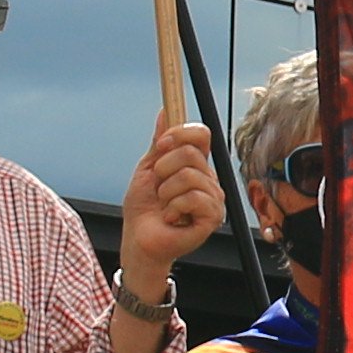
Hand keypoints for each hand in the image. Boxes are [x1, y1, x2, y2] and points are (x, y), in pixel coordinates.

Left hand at [120, 117, 221, 281]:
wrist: (139, 239)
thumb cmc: (144, 209)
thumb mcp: (148, 169)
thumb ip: (158, 142)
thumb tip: (165, 112)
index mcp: (196, 165)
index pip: (201, 134)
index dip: (180, 133)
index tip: (160, 146)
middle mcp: (209, 179)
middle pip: (191, 153)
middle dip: (163, 169)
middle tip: (159, 188)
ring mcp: (213, 198)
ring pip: (189, 176)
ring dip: (166, 192)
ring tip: (165, 206)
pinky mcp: (212, 217)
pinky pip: (193, 198)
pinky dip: (173, 208)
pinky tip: (171, 218)